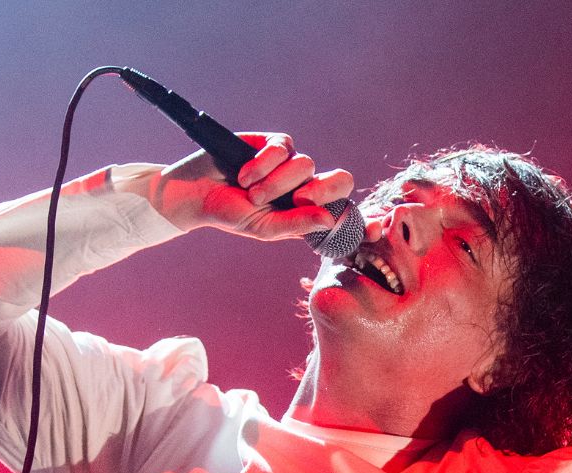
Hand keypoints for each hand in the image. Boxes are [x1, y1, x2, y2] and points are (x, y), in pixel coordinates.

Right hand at [148, 132, 353, 242]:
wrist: (194, 193)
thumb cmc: (229, 215)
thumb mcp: (263, 229)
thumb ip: (296, 225)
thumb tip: (330, 219)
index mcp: (308, 213)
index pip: (345, 213)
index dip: (364, 219)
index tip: (377, 228)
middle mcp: (305, 187)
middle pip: (341, 180)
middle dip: (324, 190)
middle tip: (300, 199)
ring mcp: (291, 164)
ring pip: (307, 165)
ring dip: (276, 183)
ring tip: (251, 193)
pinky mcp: (274, 144)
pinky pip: (285, 148)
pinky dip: (265, 164)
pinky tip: (244, 175)